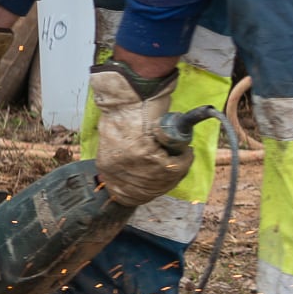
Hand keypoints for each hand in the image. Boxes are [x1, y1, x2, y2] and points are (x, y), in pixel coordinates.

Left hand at [89, 64, 191, 205]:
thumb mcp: (111, 138)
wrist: (128, 99)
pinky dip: (184, 160)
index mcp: (107, 168)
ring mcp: (136, 169)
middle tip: (173, 169)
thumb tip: (131, 169)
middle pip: (149, 190)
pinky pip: (176, 168)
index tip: (156, 183)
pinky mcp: (152, 161)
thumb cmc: (121, 112)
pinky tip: (185, 151)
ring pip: (165, 180)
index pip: (127, 194)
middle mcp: (120, 173)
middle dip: (164, 181)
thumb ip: (119, 158)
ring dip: (177, 169)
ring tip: (181, 156)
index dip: (145, 190)